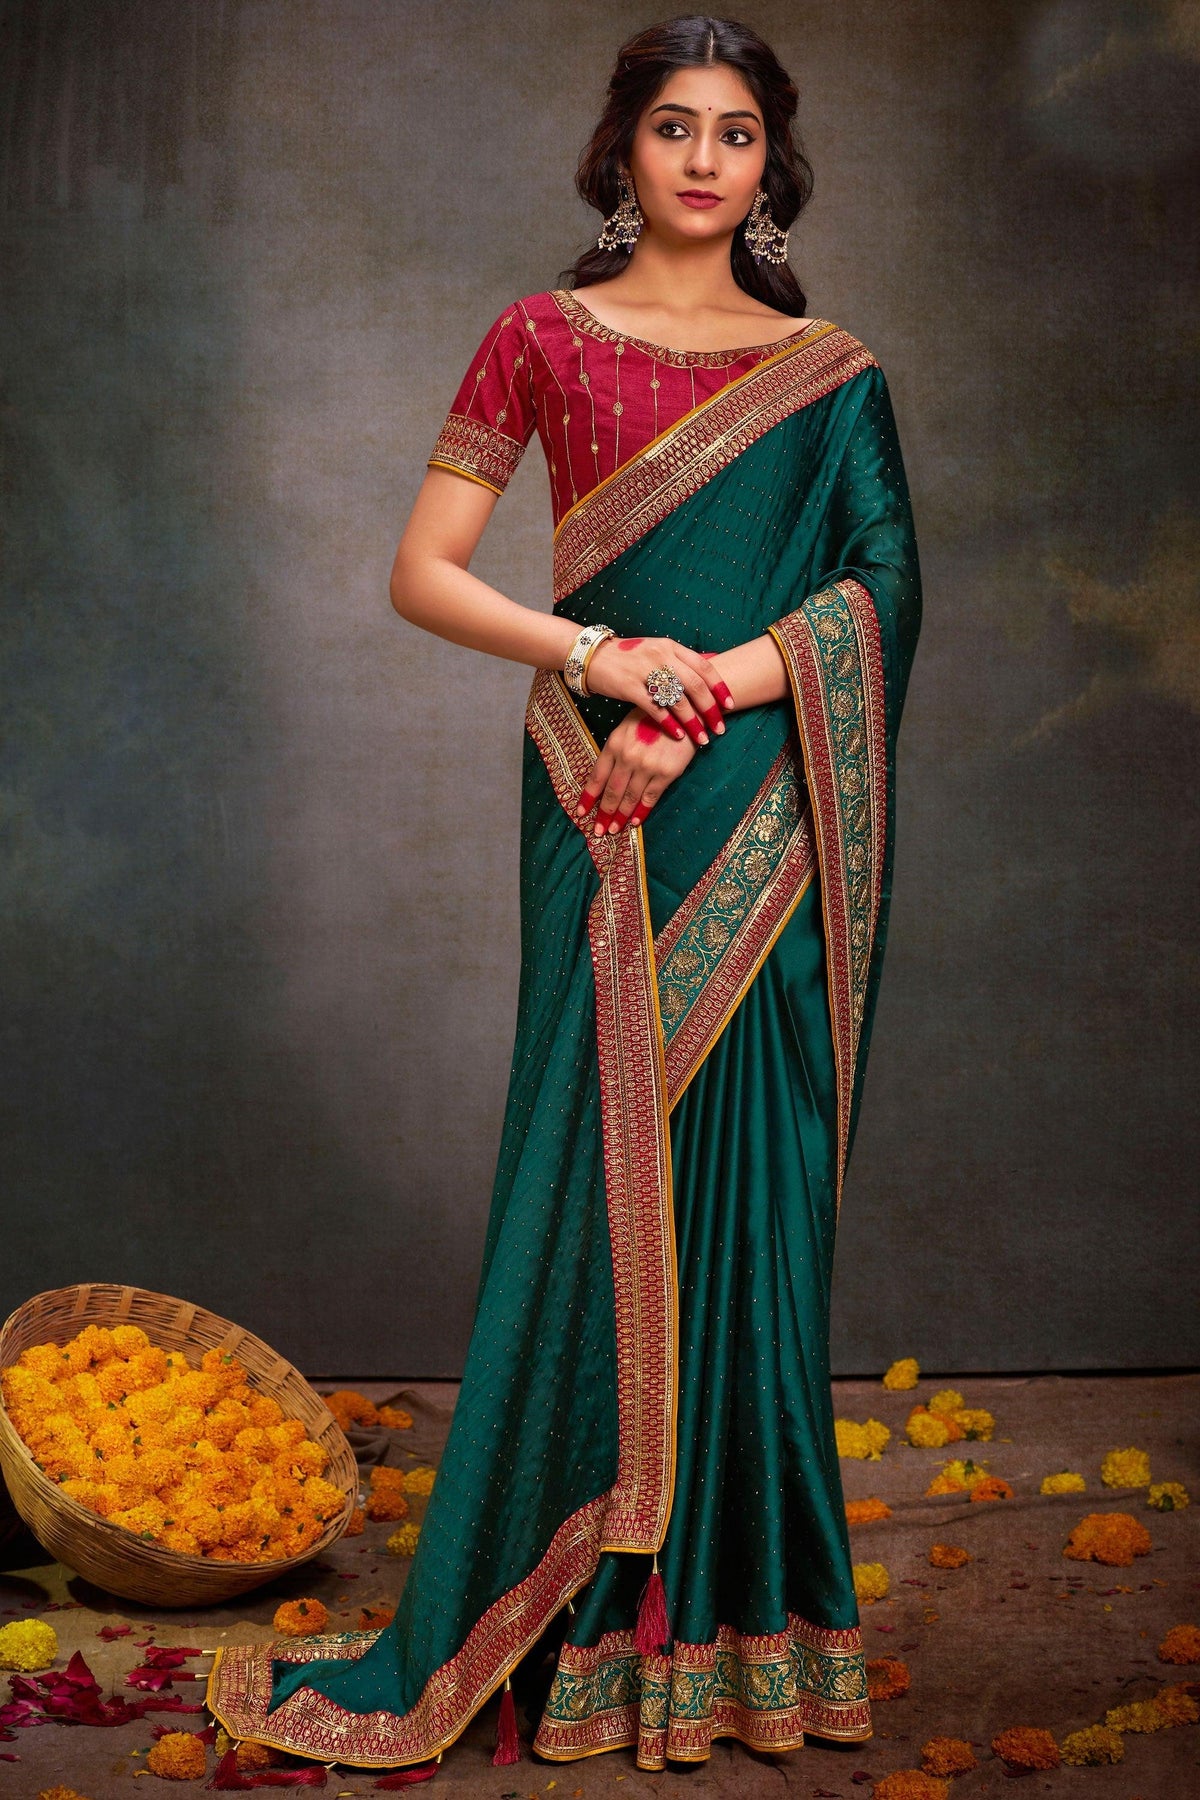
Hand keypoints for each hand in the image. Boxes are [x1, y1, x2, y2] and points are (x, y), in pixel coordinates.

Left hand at [575, 708, 697, 835]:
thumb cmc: (655, 717)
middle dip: (603, 814)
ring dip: (620, 817)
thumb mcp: (628, 726)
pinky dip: (641, 811)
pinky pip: (650, 798)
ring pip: (629, 797)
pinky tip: (635, 822)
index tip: (581, 812)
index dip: (589, 797)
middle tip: (597, 831)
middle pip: (611, 792)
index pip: (597, 776)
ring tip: (613, 830)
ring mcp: (646, 766)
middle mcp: (627, 756)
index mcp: (614, 744)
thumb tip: (605, 776)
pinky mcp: (666, 773)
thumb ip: (616, 749)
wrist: (687, 710)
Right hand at [583, 635, 733, 745]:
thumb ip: (679, 660)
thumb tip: (710, 665)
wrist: (593, 656)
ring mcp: (645, 670)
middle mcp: (661, 656)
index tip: (730, 706)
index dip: (720, 688)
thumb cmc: (628, 657)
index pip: (704, 667)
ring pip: (677, 700)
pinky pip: (655, 709)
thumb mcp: (656, 650)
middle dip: (711, 710)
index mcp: (671, 647)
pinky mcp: (629, 686)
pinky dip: (669, 724)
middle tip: (720, 729)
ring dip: (693, 722)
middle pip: (695, 686)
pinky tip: (678, 736)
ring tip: (702, 739)